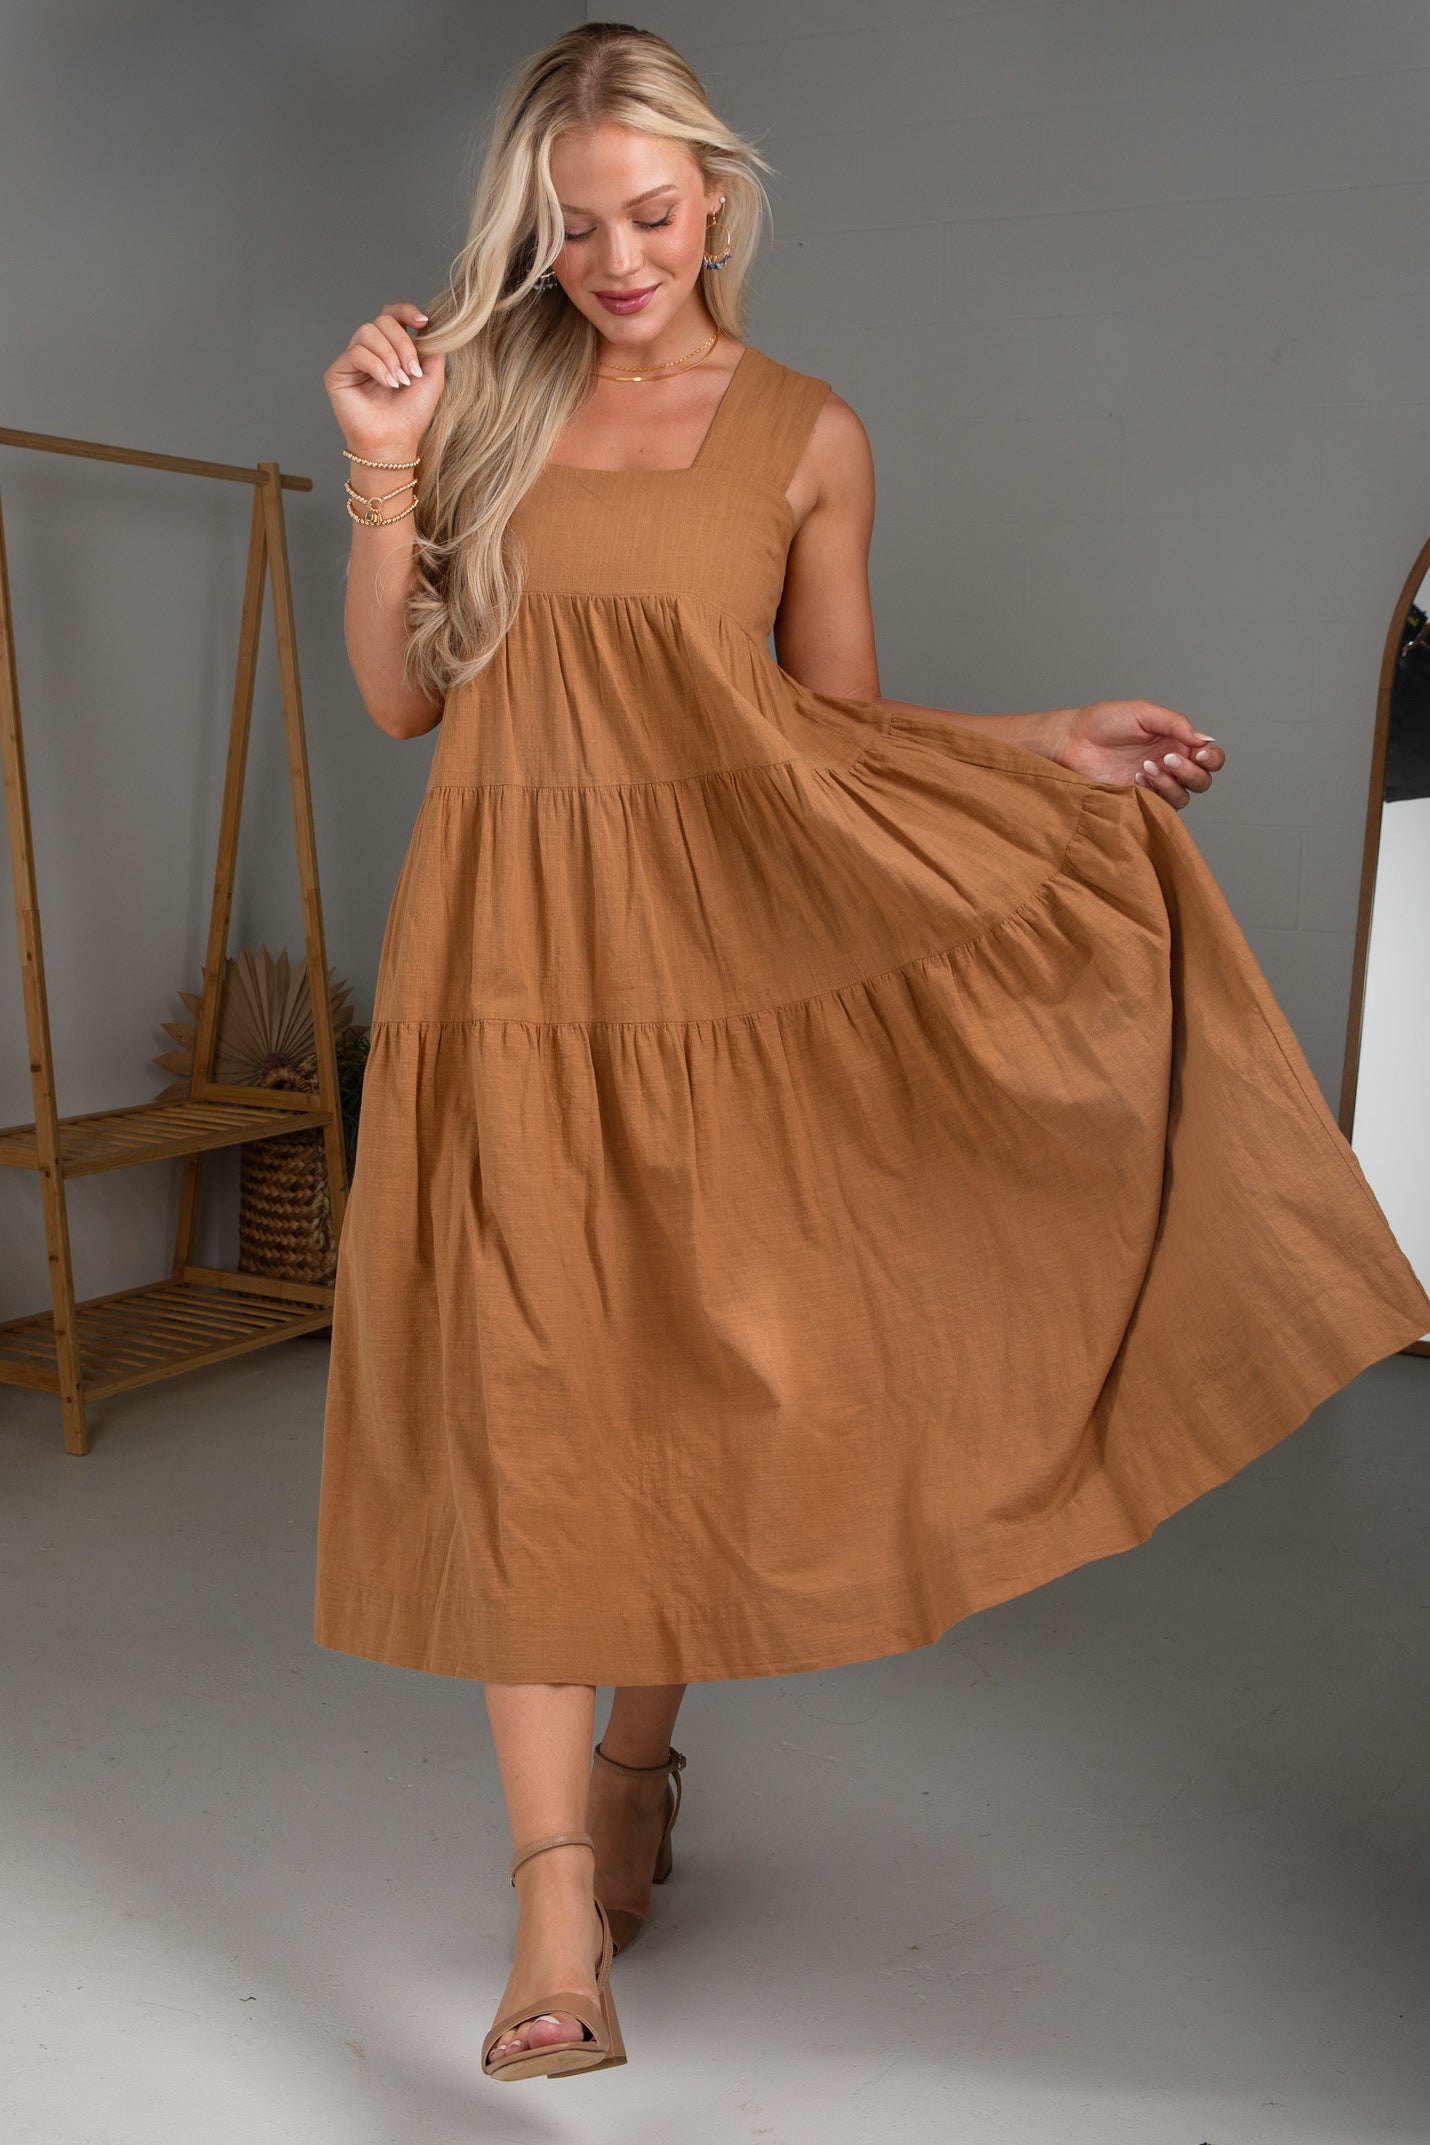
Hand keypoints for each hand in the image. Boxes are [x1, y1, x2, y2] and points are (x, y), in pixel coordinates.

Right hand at [323, 301, 444, 460]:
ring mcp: (352, 360)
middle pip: (382, 321)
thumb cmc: (411, 415)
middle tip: (412, 372)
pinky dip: (377, 366)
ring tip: (400, 382)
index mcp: (390, 348)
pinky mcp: (337, 372)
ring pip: (368, 332)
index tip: (422, 322)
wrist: (394, 442)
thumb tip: (429, 324)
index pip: (391, 315)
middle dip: (403, 343)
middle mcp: (369, 350)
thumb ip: (432, 348)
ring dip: (390, 356)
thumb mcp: (431, 377)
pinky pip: (357, 352)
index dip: (405, 311)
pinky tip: (388, 384)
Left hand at [1051, 699, 1225, 809]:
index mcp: (1176, 742)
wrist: (1072, 742)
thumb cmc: (1103, 722)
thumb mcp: (1142, 712)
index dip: (1212, 758)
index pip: (1210, 756)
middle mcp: (1170, 765)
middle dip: (1190, 771)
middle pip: (1202, 780)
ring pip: (1184, 796)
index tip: (1199, 752)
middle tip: (1166, 758)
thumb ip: (1175, 722)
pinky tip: (1136, 778)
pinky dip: (1155, 793)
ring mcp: (1155, 785)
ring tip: (1145, 767)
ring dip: (1171, 783)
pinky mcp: (1139, 800)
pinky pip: (1161, 807)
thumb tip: (1202, 739)